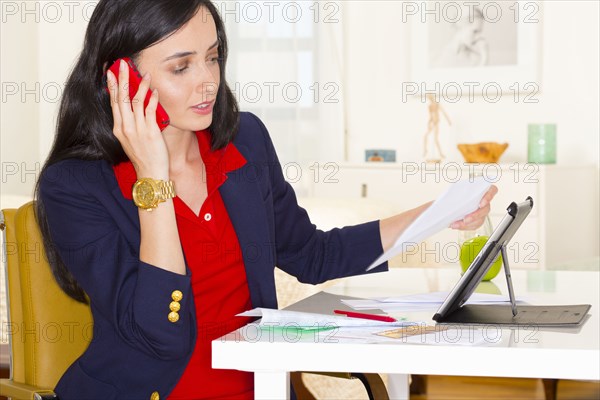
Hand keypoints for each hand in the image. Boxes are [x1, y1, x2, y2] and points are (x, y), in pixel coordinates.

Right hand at [106, 59, 168, 178]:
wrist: (150, 173)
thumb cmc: (143, 158)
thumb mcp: (131, 140)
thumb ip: (130, 125)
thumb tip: (136, 110)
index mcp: (118, 128)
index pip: (114, 102)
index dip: (113, 86)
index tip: (111, 73)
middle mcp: (125, 127)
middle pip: (121, 98)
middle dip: (121, 79)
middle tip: (122, 64)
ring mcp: (137, 129)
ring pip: (135, 101)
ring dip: (139, 85)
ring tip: (143, 73)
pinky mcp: (150, 131)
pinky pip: (150, 110)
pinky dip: (152, 98)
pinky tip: (154, 90)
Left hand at [450, 185, 497, 229]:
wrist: (455, 198)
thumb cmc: (460, 191)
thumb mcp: (459, 187)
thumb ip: (458, 189)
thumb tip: (450, 195)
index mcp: (483, 190)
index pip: (492, 190)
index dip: (488, 197)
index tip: (481, 204)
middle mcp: (485, 201)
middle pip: (485, 209)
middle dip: (475, 216)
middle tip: (465, 220)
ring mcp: (482, 211)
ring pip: (480, 220)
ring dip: (468, 224)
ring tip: (456, 225)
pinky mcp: (478, 219)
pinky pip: (474, 225)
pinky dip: (465, 227)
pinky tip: (457, 225)